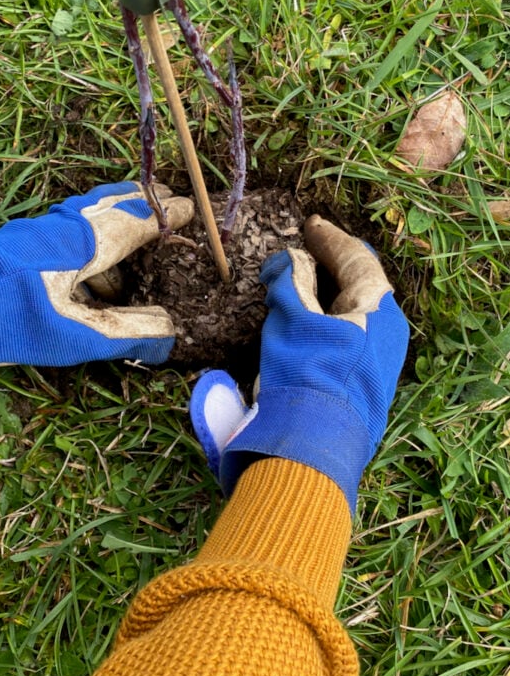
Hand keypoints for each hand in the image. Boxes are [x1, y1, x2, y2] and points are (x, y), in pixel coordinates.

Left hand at [0, 181, 192, 399]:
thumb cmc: (11, 319)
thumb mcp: (73, 334)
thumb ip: (125, 333)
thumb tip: (170, 332)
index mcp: (87, 242)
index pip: (139, 219)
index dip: (168, 214)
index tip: (193, 209)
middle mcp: (68, 225)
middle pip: (115, 202)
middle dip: (145, 202)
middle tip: (170, 203)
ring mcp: (42, 228)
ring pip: (92, 212)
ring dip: (119, 215)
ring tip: (138, 231)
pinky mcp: (24, 238)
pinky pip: (72, 226)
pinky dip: (95, 233)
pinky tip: (93, 264)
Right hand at [190, 215, 408, 512]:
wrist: (309, 449)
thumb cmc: (304, 373)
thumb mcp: (291, 316)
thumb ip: (289, 279)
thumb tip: (289, 261)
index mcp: (378, 310)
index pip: (357, 259)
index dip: (330, 239)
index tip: (310, 225)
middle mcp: (386, 335)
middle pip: (357, 286)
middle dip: (328, 267)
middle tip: (302, 252)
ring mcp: (375, 364)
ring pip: (349, 315)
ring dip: (322, 296)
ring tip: (294, 285)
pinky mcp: (358, 387)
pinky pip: (343, 339)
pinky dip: (320, 322)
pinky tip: (299, 325)